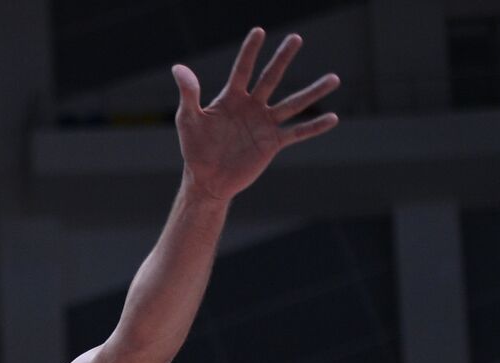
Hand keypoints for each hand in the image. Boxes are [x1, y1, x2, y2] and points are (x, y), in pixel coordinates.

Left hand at [172, 27, 339, 201]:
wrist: (206, 179)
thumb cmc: (195, 148)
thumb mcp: (188, 120)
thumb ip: (188, 94)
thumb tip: (178, 68)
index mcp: (231, 98)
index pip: (242, 70)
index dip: (249, 51)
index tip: (259, 31)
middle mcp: (251, 107)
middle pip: (270, 78)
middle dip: (282, 59)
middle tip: (296, 38)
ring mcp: (264, 124)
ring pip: (292, 103)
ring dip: (313, 92)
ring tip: (334, 79)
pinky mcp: (272, 143)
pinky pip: (297, 133)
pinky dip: (314, 127)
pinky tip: (333, 118)